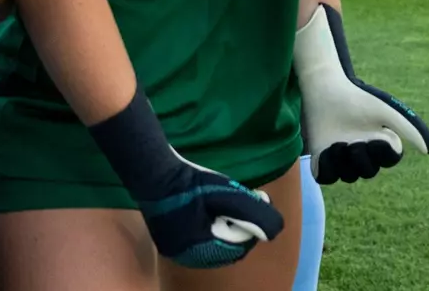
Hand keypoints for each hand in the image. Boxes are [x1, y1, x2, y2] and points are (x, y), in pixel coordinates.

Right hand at [89, 89, 283, 267]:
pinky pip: (197, 240)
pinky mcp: (168, 241)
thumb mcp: (229, 195)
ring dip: (225, 224)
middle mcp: (186, 256)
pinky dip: (209, 226)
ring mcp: (175, 250)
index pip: (239, 247)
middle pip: (225, 246)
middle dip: (238, 224)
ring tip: (228, 200)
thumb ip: (254, 215)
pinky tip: (210, 208)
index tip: (255, 201)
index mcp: (201, 250)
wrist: (153, 173)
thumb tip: (274, 232)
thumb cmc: (191, 182)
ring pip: (212, 243)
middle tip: (245, 198)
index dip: (250, 225)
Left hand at [295, 4, 428, 183]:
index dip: (382, 153)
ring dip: (342, 160)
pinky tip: (326, 149)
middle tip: (352, 141)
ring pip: (348, 176)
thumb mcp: (386, 111)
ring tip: (336, 142)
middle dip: (360, 157)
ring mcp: (342, 158)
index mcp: (380, 143)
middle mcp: (363, 153)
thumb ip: (409, 128)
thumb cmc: (358, 98)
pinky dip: (327, 166)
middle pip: (368, 172)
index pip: (388, 160)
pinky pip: (327, 178)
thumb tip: (428, 150)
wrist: (326, 90)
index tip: (374, 138)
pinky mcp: (322, 160)